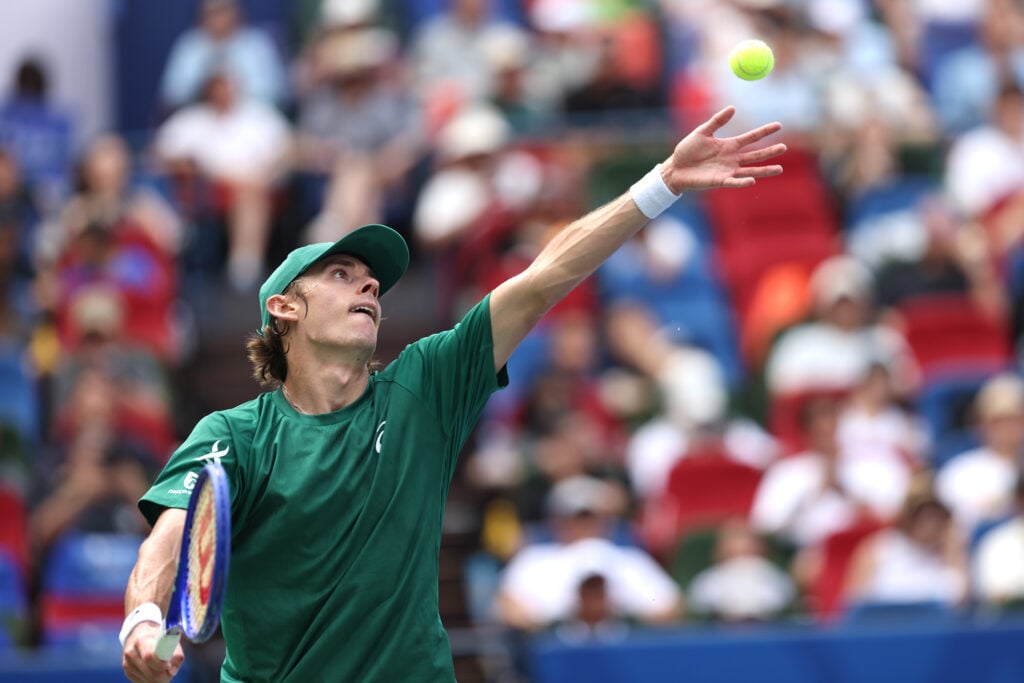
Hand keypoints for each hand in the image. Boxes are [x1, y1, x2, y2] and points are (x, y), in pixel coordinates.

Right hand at [122, 622, 183, 682]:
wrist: (139, 634)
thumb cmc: (158, 638)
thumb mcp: (170, 639)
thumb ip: (176, 654)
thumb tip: (172, 671)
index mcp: (142, 640)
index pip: (149, 656)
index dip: (160, 664)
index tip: (168, 666)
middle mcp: (131, 652)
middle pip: (149, 672)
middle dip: (162, 676)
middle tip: (170, 674)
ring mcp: (127, 663)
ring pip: (146, 679)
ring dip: (157, 680)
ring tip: (164, 672)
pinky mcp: (127, 672)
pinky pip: (141, 681)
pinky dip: (150, 680)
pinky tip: (154, 672)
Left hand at [662, 106, 785, 192]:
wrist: (675, 168)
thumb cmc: (687, 150)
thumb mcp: (702, 131)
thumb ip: (717, 121)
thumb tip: (733, 108)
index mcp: (729, 145)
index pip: (751, 137)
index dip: (764, 131)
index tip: (779, 125)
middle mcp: (732, 159)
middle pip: (755, 154)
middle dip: (770, 151)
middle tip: (784, 147)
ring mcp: (727, 170)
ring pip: (751, 170)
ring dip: (765, 170)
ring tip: (780, 169)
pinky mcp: (719, 181)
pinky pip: (734, 182)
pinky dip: (742, 181)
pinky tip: (753, 180)